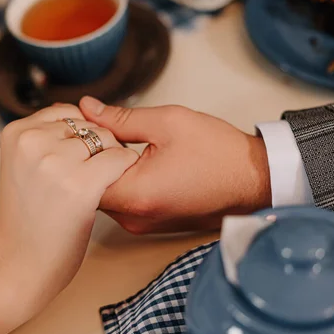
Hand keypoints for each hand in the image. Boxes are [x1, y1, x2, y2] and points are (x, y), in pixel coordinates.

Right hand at [0, 104, 137, 333]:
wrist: (19, 263)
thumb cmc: (26, 218)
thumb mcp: (23, 164)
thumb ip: (45, 136)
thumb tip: (83, 107)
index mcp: (17, 132)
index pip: (68, 113)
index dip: (82, 137)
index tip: (76, 163)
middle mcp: (33, 140)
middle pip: (90, 126)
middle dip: (98, 149)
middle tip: (83, 181)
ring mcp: (56, 161)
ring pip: (108, 140)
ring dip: (111, 162)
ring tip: (91, 189)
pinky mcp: (81, 184)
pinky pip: (121, 159)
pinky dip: (123, 173)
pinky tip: (107, 192)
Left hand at [79, 96, 271, 234]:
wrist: (255, 180)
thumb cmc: (219, 153)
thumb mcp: (168, 122)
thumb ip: (120, 118)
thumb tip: (86, 108)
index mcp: (136, 195)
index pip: (81, 175)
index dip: (78, 147)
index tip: (80, 125)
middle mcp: (134, 218)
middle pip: (89, 187)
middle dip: (88, 157)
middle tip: (93, 128)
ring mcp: (142, 225)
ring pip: (104, 195)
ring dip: (103, 169)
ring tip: (113, 141)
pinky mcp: (150, 224)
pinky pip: (122, 202)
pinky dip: (119, 180)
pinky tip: (129, 158)